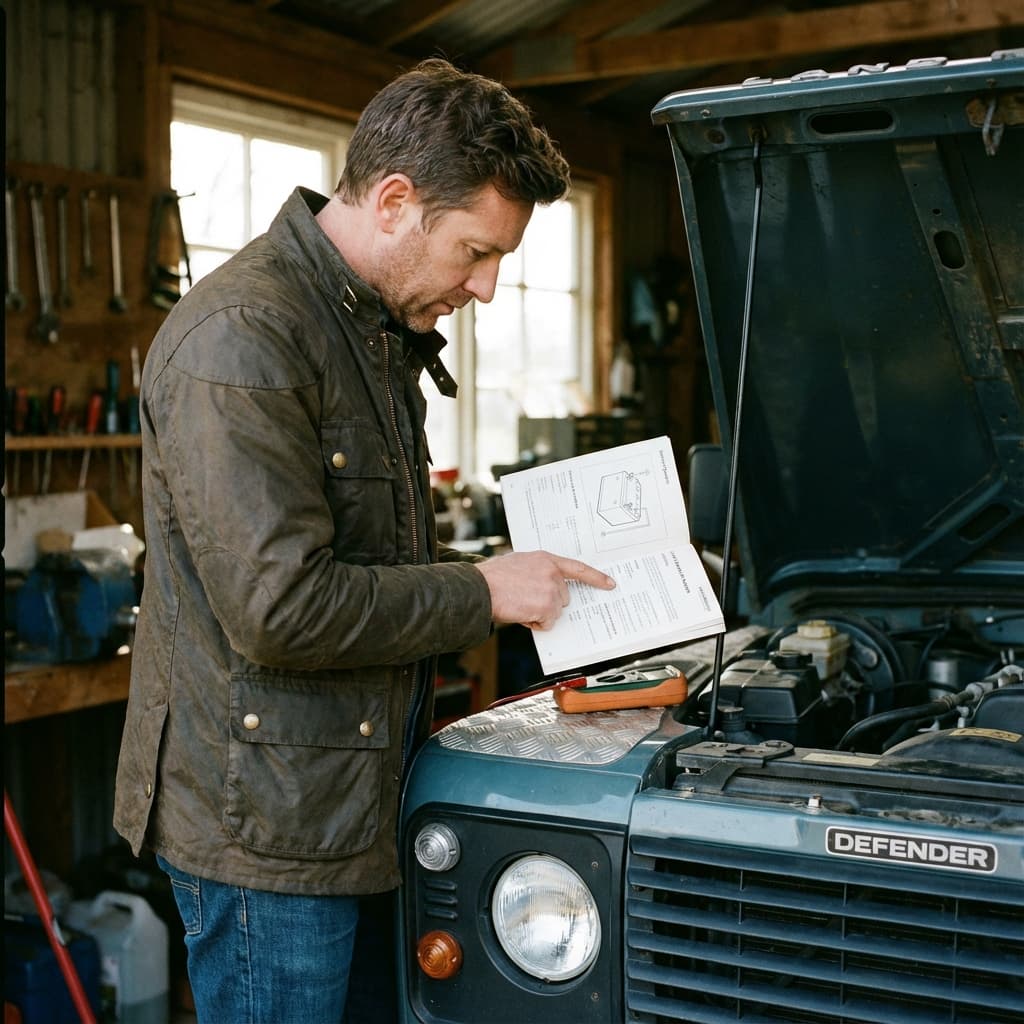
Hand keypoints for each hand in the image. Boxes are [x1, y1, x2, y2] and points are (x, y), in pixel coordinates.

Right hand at [475, 551, 615, 630]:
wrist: (480, 588)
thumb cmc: (492, 578)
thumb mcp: (518, 563)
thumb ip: (536, 570)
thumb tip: (543, 585)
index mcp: (546, 559)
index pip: (578, 568)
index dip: (596, 577)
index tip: (610, 584)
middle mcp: (552, 573)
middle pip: (564, 597)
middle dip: (548, 602)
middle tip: (525, 599)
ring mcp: (551, 590)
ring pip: (555, 611)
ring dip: (540, 613)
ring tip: (519, 605)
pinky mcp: (547, 606)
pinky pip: (547, 623)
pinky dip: (535, 623)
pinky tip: (520, 613)